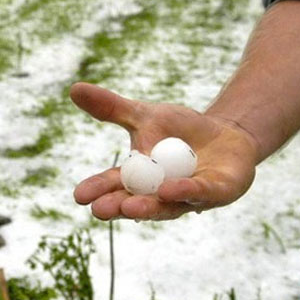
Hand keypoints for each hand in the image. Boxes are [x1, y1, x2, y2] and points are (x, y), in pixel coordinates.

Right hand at [70, 82, 258, 220]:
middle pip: (135, 203)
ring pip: (166, 206)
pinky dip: (184, 191)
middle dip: (118, 207)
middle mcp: (159, 195)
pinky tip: (169, 189)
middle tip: (99, 211)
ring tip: (128, 208)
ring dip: (147, 207)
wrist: (226, 134)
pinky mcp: (216, 192)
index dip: (97, 191)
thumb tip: (73, 89)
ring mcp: (187, 197)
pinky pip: (199, 193)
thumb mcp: (145, 115)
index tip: (78, 196)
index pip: (114, 186)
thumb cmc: (180, 131)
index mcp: (139, 179)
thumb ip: (111, 108)